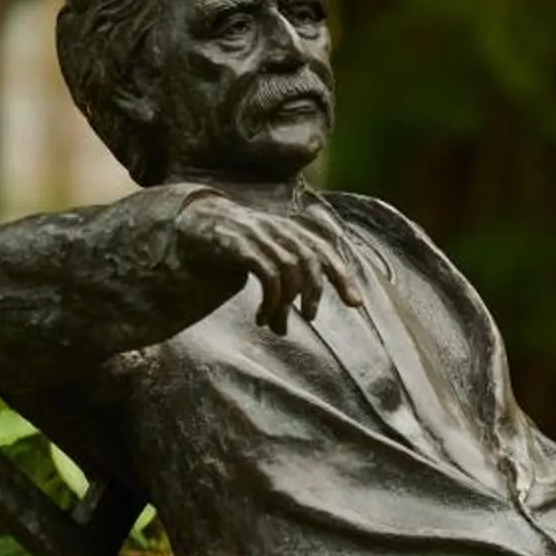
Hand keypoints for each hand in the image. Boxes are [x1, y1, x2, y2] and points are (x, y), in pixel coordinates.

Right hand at [167, 186, 365, 333]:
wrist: (198, 224)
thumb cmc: (237, 248)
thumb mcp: (266, 261)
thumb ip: (281, 289)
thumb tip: (283, 331)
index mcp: (292, 231)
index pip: (326, 252)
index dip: (343, 277)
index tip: (356, 304)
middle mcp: (281, 230)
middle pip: (311, 261)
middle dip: (314, 293)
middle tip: (310, 317)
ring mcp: (261, 236)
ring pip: (289, 271)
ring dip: (287, 303)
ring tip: (278, 324)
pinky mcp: (241, 245)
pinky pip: (267, 275)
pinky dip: (270, 301)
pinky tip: (261, 318)